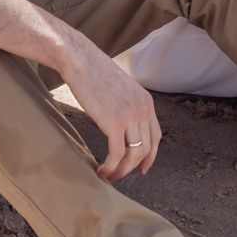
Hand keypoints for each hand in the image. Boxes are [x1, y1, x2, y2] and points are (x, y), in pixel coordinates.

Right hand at [60, 41, 162, 180]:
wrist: (80, 60)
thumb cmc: (93, 72)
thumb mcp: (119, 89)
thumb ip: (125, 105)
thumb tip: (119, 122)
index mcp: (146, 101)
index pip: (156, 136)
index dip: (150, 156)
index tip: (142, 168)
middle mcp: (143, 109)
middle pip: (146, 149)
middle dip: (133, 167)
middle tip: (119, 176)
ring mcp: (131, 116)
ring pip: (134, 155)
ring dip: (121, 171)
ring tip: (108, 176)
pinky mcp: (114, 122)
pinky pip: (117, 154)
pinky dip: (111, 167)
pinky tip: (101, 171)